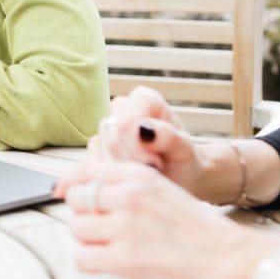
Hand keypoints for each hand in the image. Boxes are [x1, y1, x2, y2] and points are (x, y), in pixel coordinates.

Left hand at [54, 160, 274, 278]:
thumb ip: (124, 185)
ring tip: (111, 245)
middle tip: (101, 226)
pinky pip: (82, 258)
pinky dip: (90, 262)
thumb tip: (81, 188)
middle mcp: (128, 197)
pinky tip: (108, 261)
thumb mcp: (161, 189)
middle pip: (76, 199)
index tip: (60, 190)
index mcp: (138, 176)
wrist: (229, 259)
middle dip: (84, 213)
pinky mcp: (124, 260)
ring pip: (76, 228)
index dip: (68, 182)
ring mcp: (124, 228)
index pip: (85, 170)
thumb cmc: (198, 230)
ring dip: (88, 239)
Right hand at [87, 86, 211, 199]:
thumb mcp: (185, 153)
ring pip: (99, 146)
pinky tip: (128, 178)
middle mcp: (123, 108)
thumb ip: (168, 138)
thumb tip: (142, 129)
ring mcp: (108, 127)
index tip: (153, 163)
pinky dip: (110, 174)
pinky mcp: (98, 147)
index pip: (127, 116)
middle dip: (128, 157)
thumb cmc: (185, 162)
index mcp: (145, 100)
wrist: (181, 178)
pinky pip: (93, 160)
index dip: (135, 142)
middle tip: (149, 173)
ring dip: (119, 167)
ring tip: (142, 176)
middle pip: (110, 131)